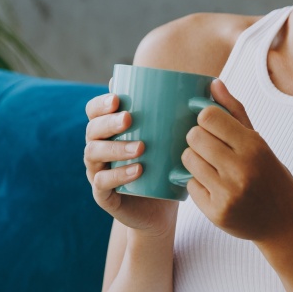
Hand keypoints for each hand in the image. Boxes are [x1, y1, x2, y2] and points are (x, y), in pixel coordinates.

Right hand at [84, 91, 177, 235]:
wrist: (161, 208)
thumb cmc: (164, 166)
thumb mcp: (169, 140)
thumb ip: (173, 115)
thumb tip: (200, 84)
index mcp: (108, 131)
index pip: (94, 111)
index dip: (101, 103)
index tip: (118, 98)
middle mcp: (98, 148)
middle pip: (92, 129)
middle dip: (109, 122)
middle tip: (129, 118)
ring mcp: (97, 171)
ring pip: (94, 153)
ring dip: (116, 148)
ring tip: (140, 147)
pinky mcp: (102, 194)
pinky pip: (102, 182)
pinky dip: (118, 175)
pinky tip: (137, 170)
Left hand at [180, 80, 292, 245]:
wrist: (284, 223)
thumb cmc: (271, 176)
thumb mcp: (260, 142)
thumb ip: (235, 111)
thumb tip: (212, 83)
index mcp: (254, 146)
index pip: (208, 117)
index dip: (206, 118)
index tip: (213, 127)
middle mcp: (241, 169)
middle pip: (194, 136)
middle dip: (198, 139)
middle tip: (210, 147)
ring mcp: (228, 193)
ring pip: (188, 159)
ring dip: (195, 160)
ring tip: (212, 166)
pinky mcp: (216, 213)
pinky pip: (190, 185)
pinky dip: (197, 183)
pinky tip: (214, 187)